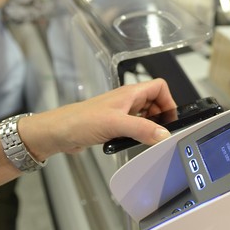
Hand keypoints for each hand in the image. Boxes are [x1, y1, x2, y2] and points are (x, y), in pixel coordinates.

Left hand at [26, 79, 176, 156]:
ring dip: (148, 126)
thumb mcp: (116, 124)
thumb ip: (142, 129)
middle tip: (160, 132)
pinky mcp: (113, 125)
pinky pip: (133, 127)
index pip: (159, 87)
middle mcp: (127, 100)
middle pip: (155, 102)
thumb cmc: (80, 120)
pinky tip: (131, 143)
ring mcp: (120, 112)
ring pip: (144, 115)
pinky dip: (136, 134)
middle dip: (160, 116)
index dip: (168, 100)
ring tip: (146, 138)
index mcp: (130, 93)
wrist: (58, 132)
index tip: (170, 118)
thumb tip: (164, 134)